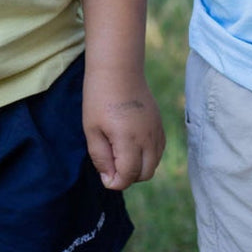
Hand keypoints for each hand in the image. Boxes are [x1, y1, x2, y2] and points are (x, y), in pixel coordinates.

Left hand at [83, 68, 164, 191]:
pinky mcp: (160, 125)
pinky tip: (131, 144)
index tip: (103, 172)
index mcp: (129, 140)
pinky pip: (158, 151)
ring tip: (119, 152)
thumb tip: (110, 179)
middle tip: (110, 162)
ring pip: (154, 164)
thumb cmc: (99, 98)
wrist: (118, 69)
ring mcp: (157, 131)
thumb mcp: (91, 129)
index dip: (114, 182)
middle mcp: (148, 138)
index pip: (128, 176)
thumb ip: (100, 157)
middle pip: (144, 175)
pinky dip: (147, 156)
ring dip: (138, 167)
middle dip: (127, 176)